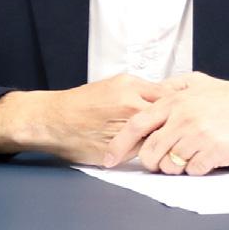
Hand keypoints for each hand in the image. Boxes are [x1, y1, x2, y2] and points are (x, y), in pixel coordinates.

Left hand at [0, 74, 171, 164]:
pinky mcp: (119, 79)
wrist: (48, 118)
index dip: (177, 128)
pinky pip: (144, 88)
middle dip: (174, 115)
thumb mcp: (110, 150)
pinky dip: (150, 101)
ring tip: (164, 124)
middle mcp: (132, 88)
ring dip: (163, 107)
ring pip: (157, 93)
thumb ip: (139, 145)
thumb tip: (160, 145)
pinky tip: (148, 114)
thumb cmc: (74, 138)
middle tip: (178, 129)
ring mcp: (126, 80)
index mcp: (132, 108)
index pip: (169, 116)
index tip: (180, 138)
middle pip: (167, 100)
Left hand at [103, 72, 228, 175]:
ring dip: (174, 166)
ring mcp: (198, 136)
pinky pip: (191, 171)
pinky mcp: (213, 151)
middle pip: (150, 152)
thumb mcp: (196, 82)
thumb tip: (151, 92)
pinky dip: (195, 169)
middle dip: (150, 161)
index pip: (137, 125)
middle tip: (160, 159)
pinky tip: (205, 156)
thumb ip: (171, 87)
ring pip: (169, 165)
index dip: (120, 144)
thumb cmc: (228, 96)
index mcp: (174, 101)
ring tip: (188, 153)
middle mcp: (182, 118)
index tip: (110, 158)